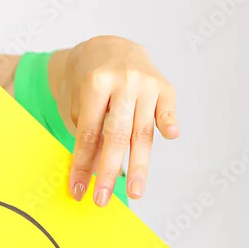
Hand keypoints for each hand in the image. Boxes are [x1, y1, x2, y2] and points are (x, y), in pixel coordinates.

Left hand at [67, 36, 178, 204]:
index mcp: (95, 83)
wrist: (108, 48)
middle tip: (101, 199)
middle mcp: (123, 82)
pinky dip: (169, 122)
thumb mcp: (77, 101)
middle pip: (117, 135)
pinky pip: (167, 109)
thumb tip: (93, 174)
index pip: (89, 133)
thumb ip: (88, 133)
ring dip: (139, 166)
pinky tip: (171, 136)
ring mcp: (146, 83)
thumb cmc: (88, 82)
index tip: (78, 190)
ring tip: (134, 192)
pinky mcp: (165, 86)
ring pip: (143, 131)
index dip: (82, 164)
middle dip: (108, 171)